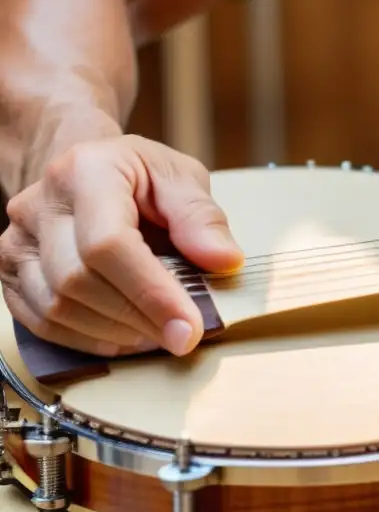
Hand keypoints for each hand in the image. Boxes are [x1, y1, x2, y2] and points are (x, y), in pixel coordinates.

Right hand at [0, 135, 243, 356]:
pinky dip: (87, 340)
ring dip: (114, 334)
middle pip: (78, 280)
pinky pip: (40, 322)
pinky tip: (126, 338)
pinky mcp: (11, 273)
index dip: (151, 292)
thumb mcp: (181, 178)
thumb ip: (202, 218)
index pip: (109, 243)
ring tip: (158, 335)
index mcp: (87, 171)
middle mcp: (39, 204)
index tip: (189, 326)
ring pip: (56, 307)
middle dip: (137, 318)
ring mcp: (17, 241)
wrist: (88, 173)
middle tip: (182, 336)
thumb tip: (224, 261)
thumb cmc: (140, 177)